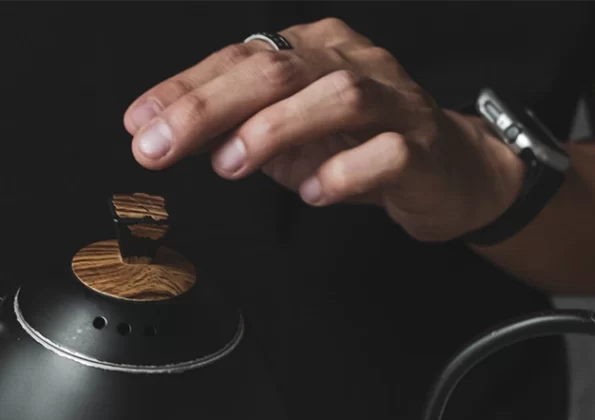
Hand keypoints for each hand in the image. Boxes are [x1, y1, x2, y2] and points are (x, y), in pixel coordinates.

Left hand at [124, 18, 524, 241]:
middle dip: (208, 107)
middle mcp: (350, 63)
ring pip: (333, 96)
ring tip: (232, 164)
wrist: (454, 172)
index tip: (140, 125)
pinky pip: (384, 153)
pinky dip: (344, 173)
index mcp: (313, 52)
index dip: (185, 90)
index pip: (239, 61)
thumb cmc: (365, 150)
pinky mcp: (422, 147)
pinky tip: (314, 193)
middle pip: (275, 70)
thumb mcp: (292, 138)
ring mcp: (392, 102)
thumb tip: (169, 134)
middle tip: (162, 146)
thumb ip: (239, 131)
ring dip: (273, 130)